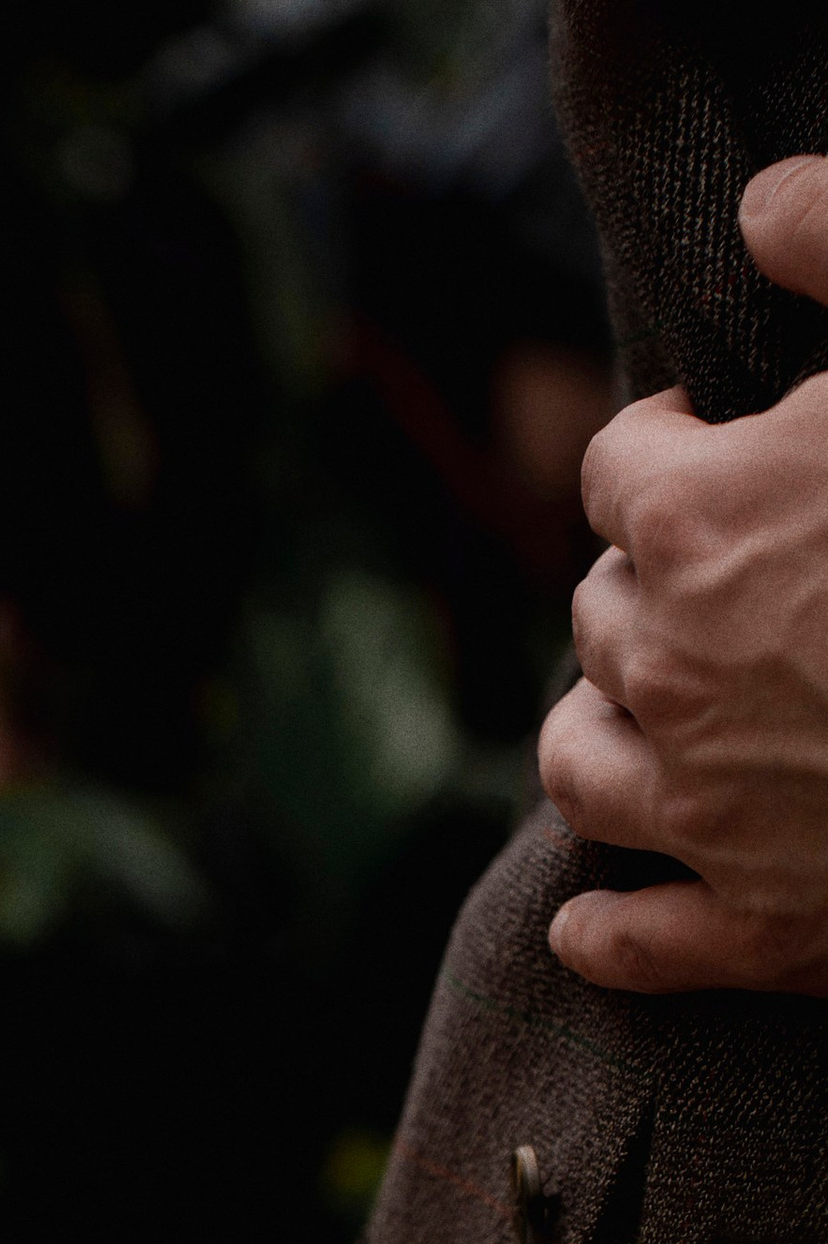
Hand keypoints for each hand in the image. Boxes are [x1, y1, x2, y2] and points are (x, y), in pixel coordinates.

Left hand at [541, 159, 827, 994]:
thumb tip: (761, 206)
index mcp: (696, 521)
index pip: (618, 469)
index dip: (666, 447)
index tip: (705, 445)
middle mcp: (666, 671)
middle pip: (598, 616)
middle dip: (644, 587)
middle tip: (709, 580)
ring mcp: (703, 814)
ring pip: (576, 769)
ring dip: (599, 733)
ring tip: (645, 714)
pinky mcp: (757, 929)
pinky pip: (627, 942)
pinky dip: (606, 929)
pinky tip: (600, 914)